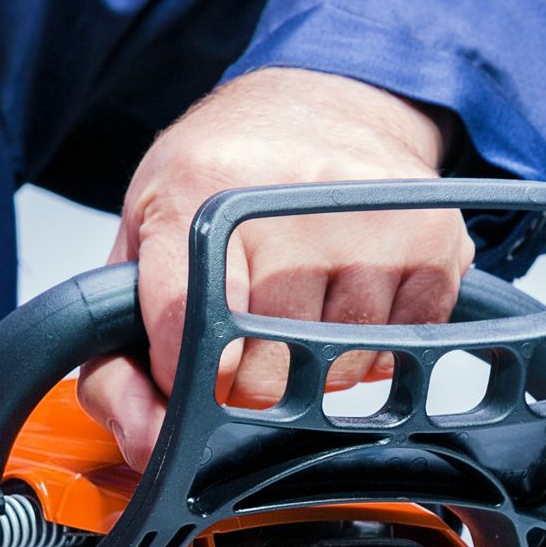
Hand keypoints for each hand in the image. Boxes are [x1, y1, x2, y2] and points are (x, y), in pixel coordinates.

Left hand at [78, 67, 474, 467]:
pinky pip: (397, 352)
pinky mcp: (433, 238)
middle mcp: (288, 203)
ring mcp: (369, 221)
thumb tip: (146, 445)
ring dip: (313, 367)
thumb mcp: (138, 250)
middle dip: (247, 379)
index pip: (185, 332)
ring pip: (334, 374)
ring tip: (296, 309)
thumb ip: (113, 362)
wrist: (312, 102)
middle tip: (245, 333)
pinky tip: (345, 300)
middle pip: (264, 374)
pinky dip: (369, 349)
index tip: (186, 373)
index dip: (183, 379)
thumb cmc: (216, 179)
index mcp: (197, 198)